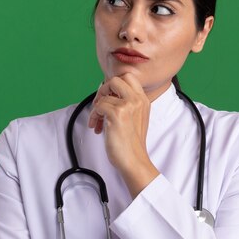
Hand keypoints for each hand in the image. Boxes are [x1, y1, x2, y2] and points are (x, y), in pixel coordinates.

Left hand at [87, 74, 158, 196]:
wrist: (134, 160)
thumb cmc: (131, 143)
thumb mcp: (134, 118)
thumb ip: (125, 103)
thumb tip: (106, 93)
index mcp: (143, 100)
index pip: (128, 77)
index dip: (114, 84)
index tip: (109, 97)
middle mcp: (137, 100)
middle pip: (116, 79)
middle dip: (103, 90)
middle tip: (100, 103)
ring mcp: (128, 106)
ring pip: (104, 95)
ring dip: (96, 108)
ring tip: (97, 121)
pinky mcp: (117, 114)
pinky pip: (99, 106)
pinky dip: (94, 116)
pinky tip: (97, 127)